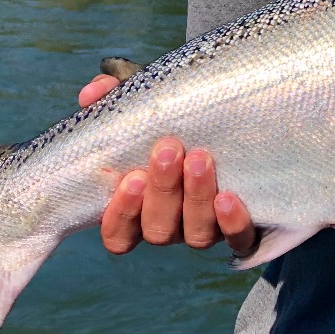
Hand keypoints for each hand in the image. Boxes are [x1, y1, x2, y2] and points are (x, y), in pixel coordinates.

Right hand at [77, 73, 257, 255]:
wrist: (232, 121)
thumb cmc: (178, 123)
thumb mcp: (147, 107)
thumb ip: (114, 100)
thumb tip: (92, 93)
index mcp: (142, 208)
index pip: (118, 235)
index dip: (121, 215)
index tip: (130, 178)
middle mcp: (173, 225)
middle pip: (158, 229)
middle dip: (162, 190)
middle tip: (169, 150)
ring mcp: (207, 229)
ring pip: (196, 235)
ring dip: (196, 198)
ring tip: (200, 159)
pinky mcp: (242, 229)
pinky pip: (239, 240)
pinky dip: (233, 224)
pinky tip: (229, 198)